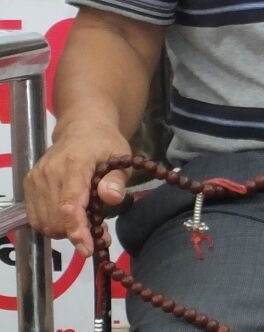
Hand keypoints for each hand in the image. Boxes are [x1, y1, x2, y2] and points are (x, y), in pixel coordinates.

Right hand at [24, 120, 132, 255]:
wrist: (82, 128)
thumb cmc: (105, 144)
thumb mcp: (121, 157)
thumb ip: (116, 179)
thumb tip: (111, 198)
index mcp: (73, 165)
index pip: (69, 205)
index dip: (77, 230)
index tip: (88, 248)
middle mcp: (49, 173)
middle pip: (55, 219)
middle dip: (76, 233)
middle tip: (99, 233)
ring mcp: (35, 180)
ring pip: (44, 222)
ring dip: (65, 231)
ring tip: (86, 225)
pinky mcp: (29, 185)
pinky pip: (36, 217)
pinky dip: (53, 225)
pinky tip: (70, 219)